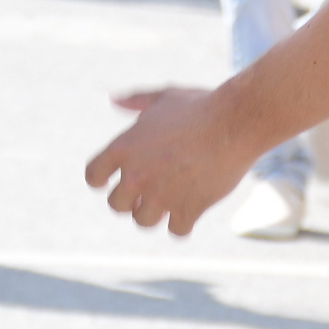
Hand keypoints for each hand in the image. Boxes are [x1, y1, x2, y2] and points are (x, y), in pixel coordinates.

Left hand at [84, 85, 258, 234]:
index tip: (113, 178)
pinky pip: (176, 231)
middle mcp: (136, 175)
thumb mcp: (164, 96)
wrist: (235, 122)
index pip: (93, 176)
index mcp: (123, 147)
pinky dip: (183, 223)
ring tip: (170, 197)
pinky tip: (192, 207)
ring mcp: (161, 196)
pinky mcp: (188, 210)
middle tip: (149, 187)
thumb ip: (135, 100)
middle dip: (130, 199)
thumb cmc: (200, 106)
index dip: (102, 179)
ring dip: (154, 212)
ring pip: (142, 221)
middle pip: (116, 205)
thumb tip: (112, 100)